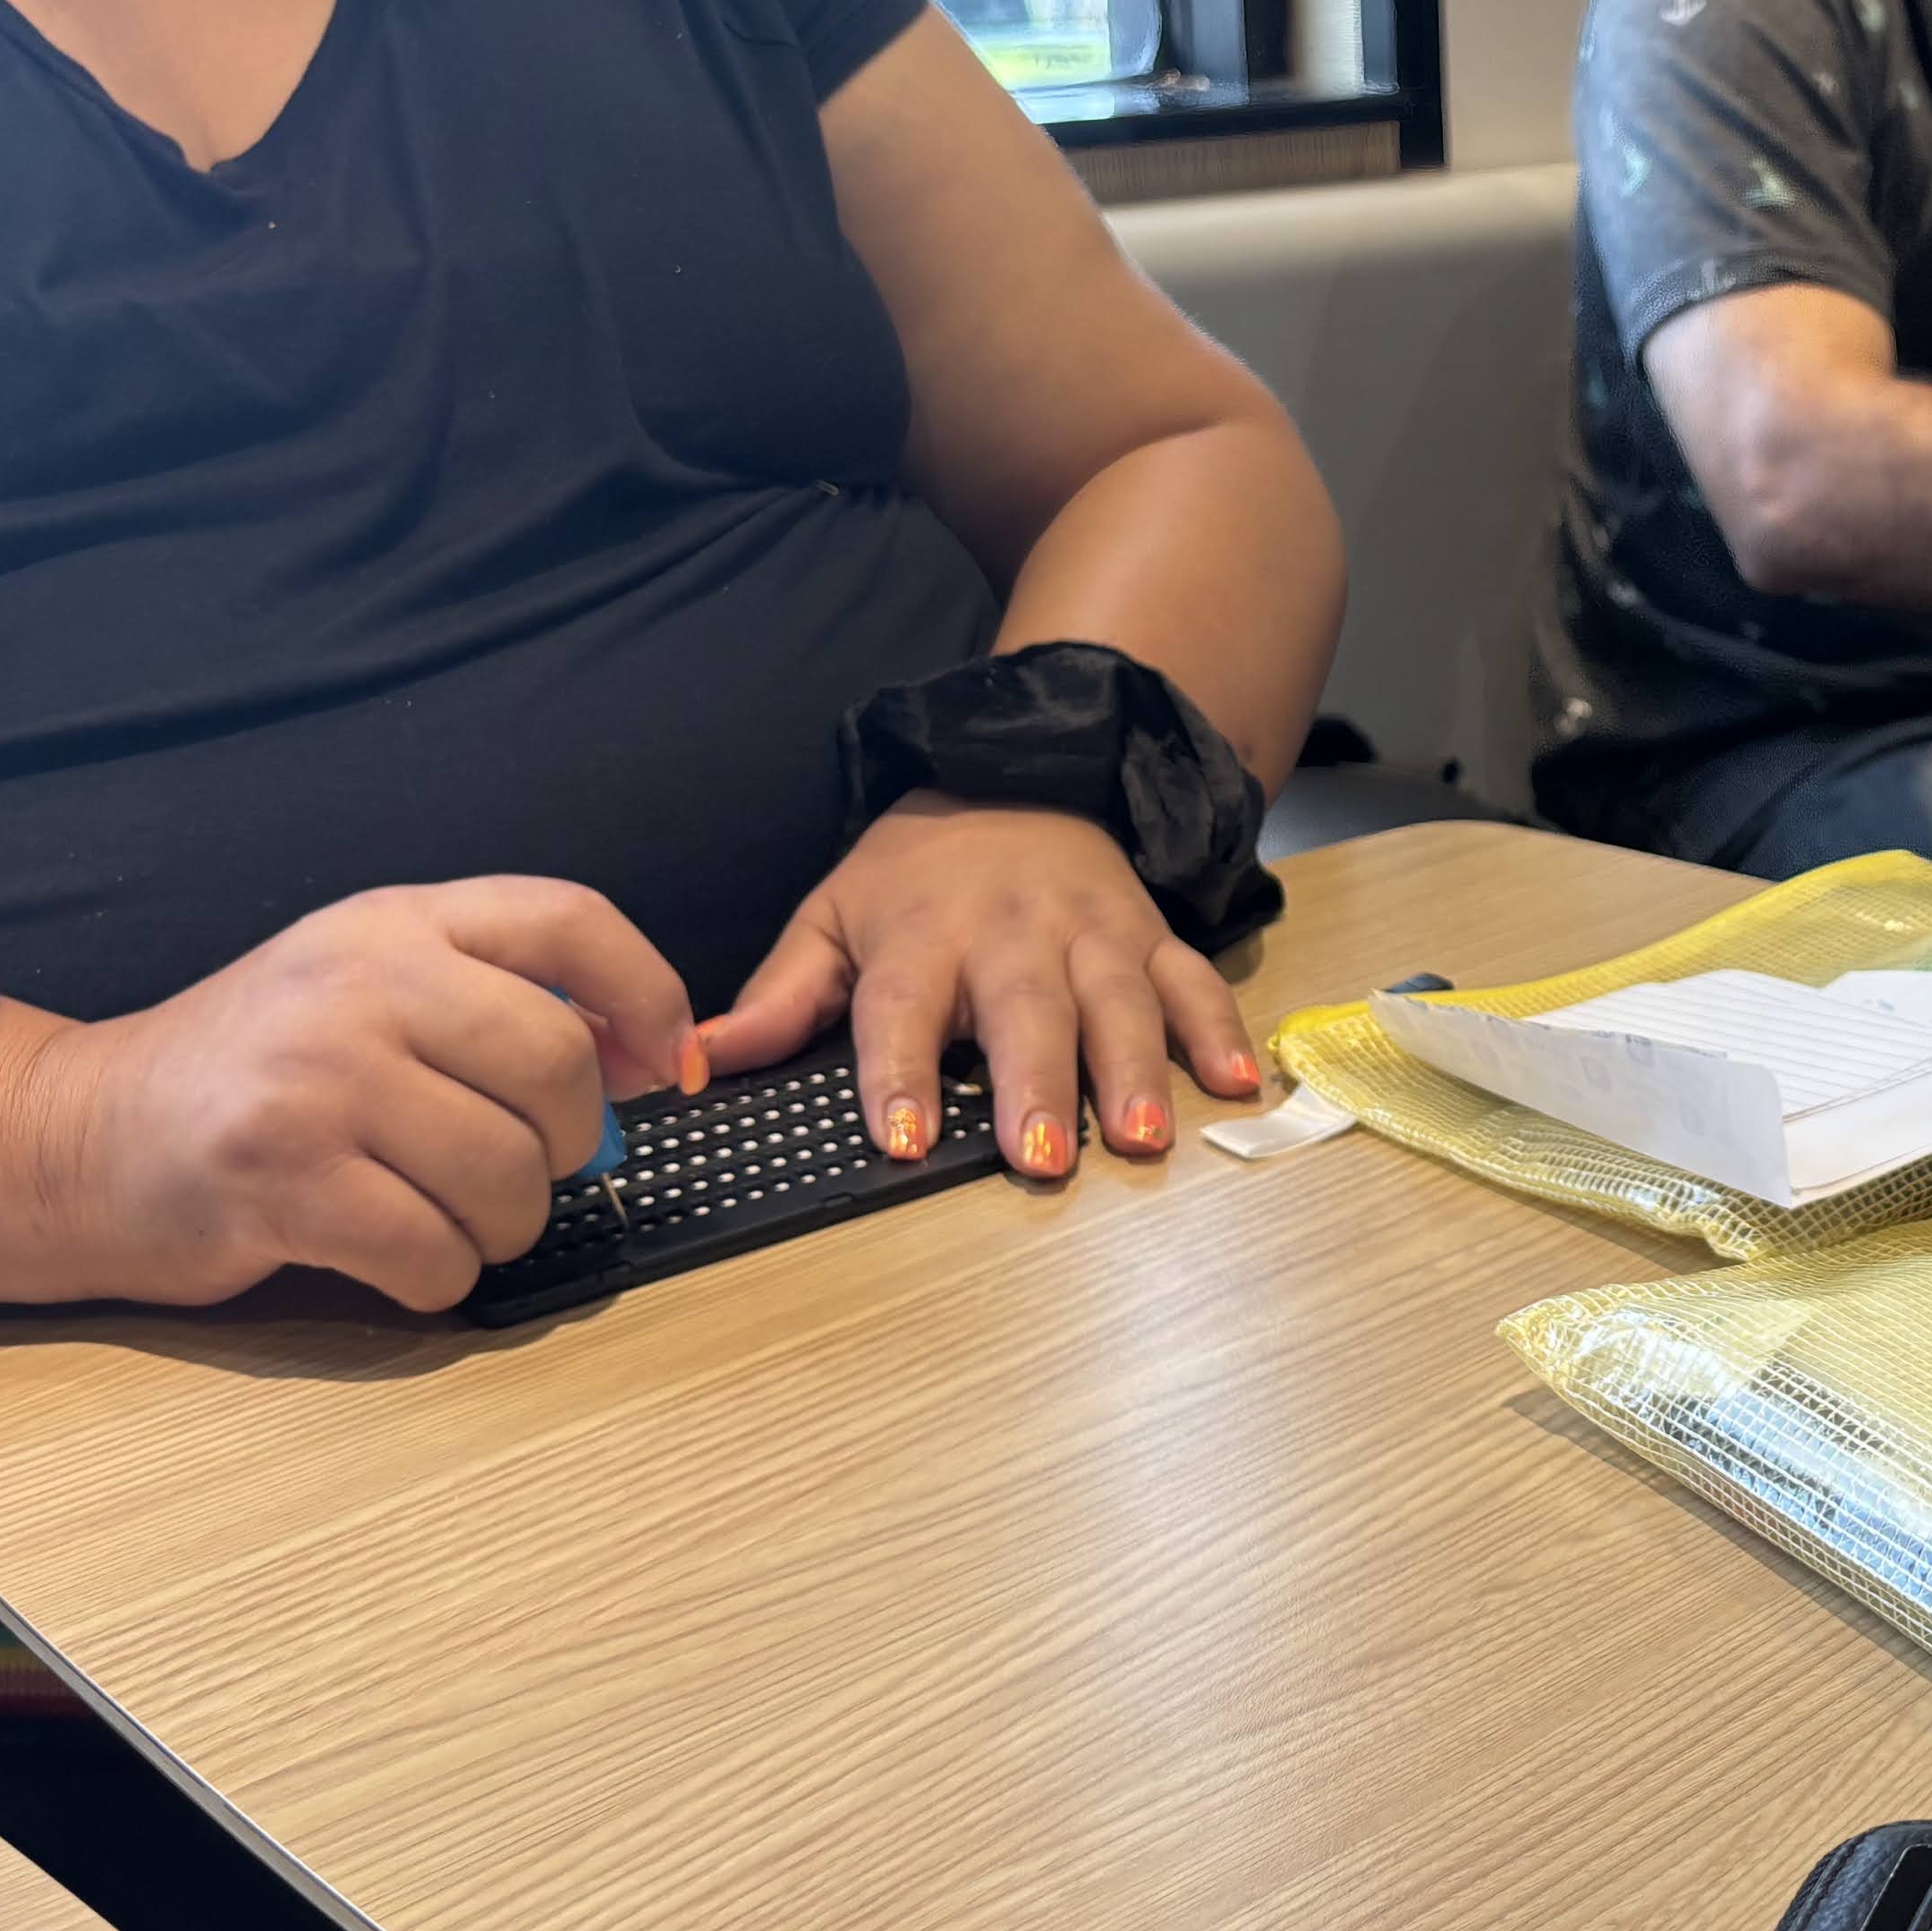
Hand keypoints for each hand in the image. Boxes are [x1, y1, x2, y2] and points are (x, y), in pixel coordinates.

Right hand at [0, 880, 700, 1313]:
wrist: (82, 1137)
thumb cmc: (258, 1075)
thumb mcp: (372, 990)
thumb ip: (496, 997)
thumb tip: (649, 1054)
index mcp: (395, 920)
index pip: (569, 918)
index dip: (649, 993)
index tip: (665, 1067)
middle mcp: (357, 980)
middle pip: (558, 1063)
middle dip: (570, 1141)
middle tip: (529, 1167)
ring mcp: (315, 1078)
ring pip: (507, 1174)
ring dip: (503, 1224)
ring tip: (448, 1216)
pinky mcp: (279, 1179)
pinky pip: (435, 1252)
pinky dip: (440, 1276)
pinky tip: (397, 1256)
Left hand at [705, 791, 1259, 1176]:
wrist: (1019, 771)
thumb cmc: (917, 870)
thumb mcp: (831, 914)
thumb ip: (777, 996)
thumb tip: (694, 1060)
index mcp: (921, 936)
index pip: (901, 1010)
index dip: (898, 1074)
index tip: (899, 1140)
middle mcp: (1011, 933)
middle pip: (1025, 1013)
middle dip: (1037, 1086)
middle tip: (1041, 1159)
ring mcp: (1092, 934)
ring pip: (1118, 1001)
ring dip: (1136, 1070)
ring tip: (1144, 1139)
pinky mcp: (1150, 935)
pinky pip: (1192, 981)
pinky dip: (1219, 1029)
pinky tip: (1236, 1083)